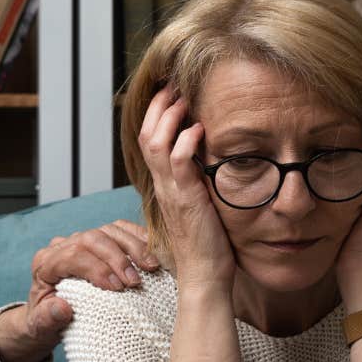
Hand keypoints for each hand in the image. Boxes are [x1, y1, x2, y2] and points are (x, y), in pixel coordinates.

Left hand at [20, 219, 159, 328]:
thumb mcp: (42, 326)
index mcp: (45, 263)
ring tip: (151, 266)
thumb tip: (62, 308)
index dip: (97, 269)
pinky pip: (120, 229)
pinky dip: (138, 237)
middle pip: (92, 238)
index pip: (72, 255)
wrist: (50, 315)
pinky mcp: (99, 239)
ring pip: (109, 230)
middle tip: (135, 281)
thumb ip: (47, 318)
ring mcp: (82, 239)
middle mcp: (62, 246)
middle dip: (117, 258)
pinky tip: (154, 252)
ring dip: (133, 246)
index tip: (117, 288)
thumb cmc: (47, 321)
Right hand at [139, 85, 232, 291]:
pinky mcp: (186, 199)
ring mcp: (171, 192)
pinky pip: (177, 162)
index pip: (150, 141)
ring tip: (184, 98)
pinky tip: (199, 129)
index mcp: (165, 186)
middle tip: (175, 85)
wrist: (205, 276)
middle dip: (159, 105)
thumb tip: (215, 159)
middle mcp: (162, 186)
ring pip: (154, 143)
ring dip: (169, 116)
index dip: (157, 115)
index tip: (174, 94)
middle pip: (146, 134)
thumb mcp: (202, 204)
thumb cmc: (208, 245)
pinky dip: (185, 140)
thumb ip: (201, 181)